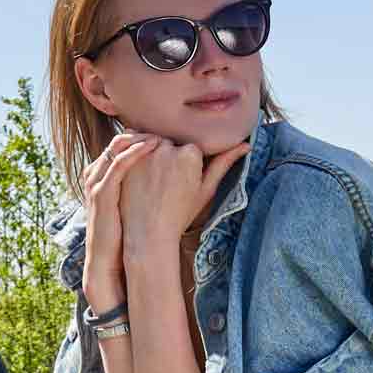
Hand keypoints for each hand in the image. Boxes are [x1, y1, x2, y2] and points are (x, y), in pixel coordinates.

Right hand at [80, 130, 161, 309]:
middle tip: (170, 125)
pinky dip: (134, 151)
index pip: (127, 143)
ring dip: (141, 136)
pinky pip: (117, 164)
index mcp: (109, 173)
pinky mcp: (101, 191)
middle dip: (145, 131)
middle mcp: (99, 172)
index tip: (172, 132)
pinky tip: (153, 145)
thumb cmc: (131, 233)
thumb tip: (174, 172)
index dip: (148, 135)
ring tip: (164, 132)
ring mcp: (97, 180)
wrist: (113, 260)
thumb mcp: (141, 203)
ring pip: (118, 147)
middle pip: (122, 141)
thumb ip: (151, 183)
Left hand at [117, 133, 250, 262]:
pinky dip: (134, 152)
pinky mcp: (126, 156)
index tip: (182, 183)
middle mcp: (167, 148)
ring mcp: (144, 151)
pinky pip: (131, 143)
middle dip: (169, 156)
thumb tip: (246, 145)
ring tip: (152, 180)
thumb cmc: (181, 213)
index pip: (192, 147)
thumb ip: (224, 163)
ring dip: (151, 152)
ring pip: (152, 141)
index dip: (187, 165)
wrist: (148, 231)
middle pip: (171, 141)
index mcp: (190, 154)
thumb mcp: (206, 189)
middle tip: (166, 183)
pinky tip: (138, 173)